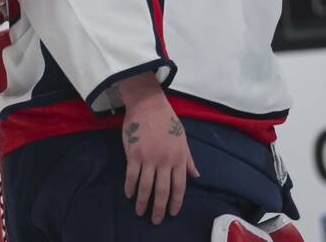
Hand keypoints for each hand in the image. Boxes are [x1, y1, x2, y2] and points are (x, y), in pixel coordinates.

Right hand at [117, 72, 199, 224]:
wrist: (147, 104)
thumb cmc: (167, 120)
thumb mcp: (183, 139)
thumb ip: (188, 159)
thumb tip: (196, 175)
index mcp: (178, 158)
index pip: (179, 187)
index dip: (176, 202)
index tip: (172, 212)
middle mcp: (164, 162)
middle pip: (162, 191)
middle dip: (159, 208)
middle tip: (155, 220)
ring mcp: (148, 158)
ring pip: (145, 186)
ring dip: (143, 202)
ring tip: (140, 212)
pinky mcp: (133, 154)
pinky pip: (131, 175)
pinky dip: (130, 187)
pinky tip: (129, 194)